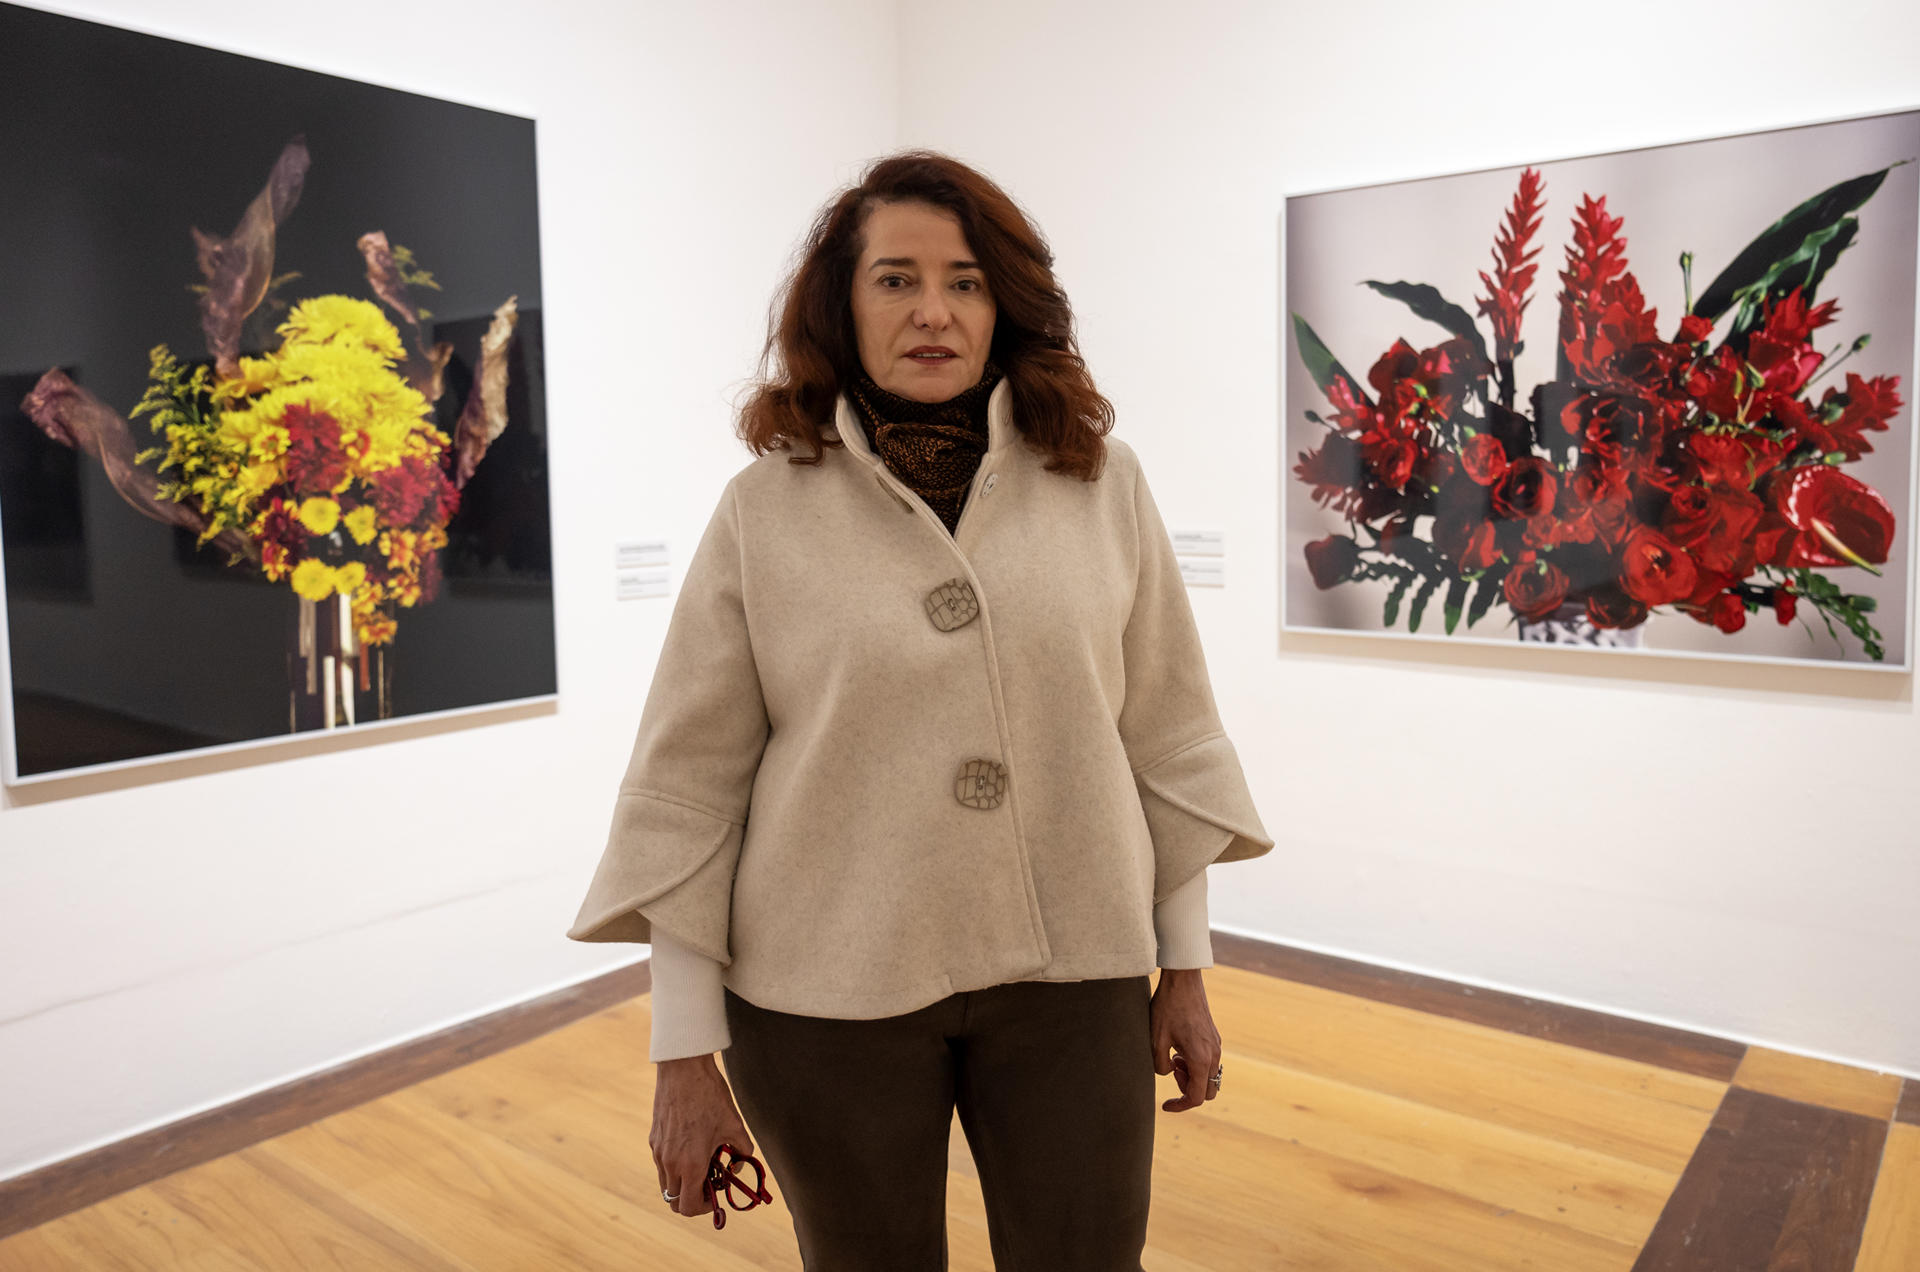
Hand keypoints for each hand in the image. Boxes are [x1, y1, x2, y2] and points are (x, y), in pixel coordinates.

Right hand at [651, 1054, 754, 1218]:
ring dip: (683, 1182)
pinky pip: (662, 1165)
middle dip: (693, 1197)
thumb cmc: (710, 1095)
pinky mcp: (653, 1139)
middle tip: (709, 1180)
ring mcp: (658, 1151)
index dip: (704, 1208)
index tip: (715, 1194)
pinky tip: (691, 1144)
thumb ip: (742, 1152)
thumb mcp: (735, 1125)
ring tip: (701, 1161)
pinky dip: (675, 1166)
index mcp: (691, 1164)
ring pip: (666, 1184)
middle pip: (674, 1201)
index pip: (688, 1207)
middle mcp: (670, 1163)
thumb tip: (738, 1167)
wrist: (683, 1068)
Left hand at [1150, 967, 1221, 1112]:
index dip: (1180, 1106)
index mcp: (1201, 1059)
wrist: (1183, 979)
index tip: (1165, 1105)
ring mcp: (1216, 1045)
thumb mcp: (1155, 1040)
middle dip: (1188, 1090)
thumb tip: (1169, 1072)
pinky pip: (1209, 1061)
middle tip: (1172, 1071)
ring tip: (1173, 1057)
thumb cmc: (1167, 1007)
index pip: (1196, 1098)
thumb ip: (1160, 1066)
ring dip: (1192, 1075)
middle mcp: (1214, 1054)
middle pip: (1208, 1091)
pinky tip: (1179, 1048)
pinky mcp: (1213, 1036)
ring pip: (1209, 1075)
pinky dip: (1195, 1064)